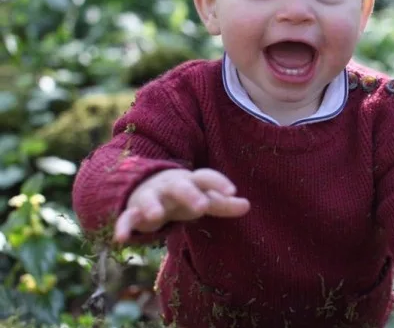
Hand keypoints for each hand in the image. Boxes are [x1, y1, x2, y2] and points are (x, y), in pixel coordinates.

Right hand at [113, 168, 249, 242]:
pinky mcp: (132, 212)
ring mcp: (150, 198)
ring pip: (150, 200)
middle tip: (202, 206)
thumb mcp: (201, 198)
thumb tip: (248, 205)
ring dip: (152, 207)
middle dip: (190, 194)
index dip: (219, 182)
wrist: (142, 188)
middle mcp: (170, 187)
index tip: (232, 191)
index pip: (205, 177)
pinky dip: (123, 227)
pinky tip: (121, 239)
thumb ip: (223, 203)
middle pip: (180, 187)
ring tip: (157, 216)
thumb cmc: (180, 197)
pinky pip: (126, 219)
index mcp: (190, 182)